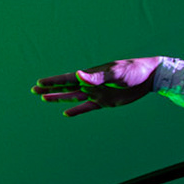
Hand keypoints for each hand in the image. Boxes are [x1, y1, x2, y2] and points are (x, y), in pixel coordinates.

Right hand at [33, 58, 161, 115]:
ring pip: (73, 97)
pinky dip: (77, 110)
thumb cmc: (133, 71)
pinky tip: (66, 113)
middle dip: (51, 89)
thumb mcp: (116, 73)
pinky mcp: (104, 102)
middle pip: (66, 88)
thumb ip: (97, 76)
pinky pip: (87, 107)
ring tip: (44, 98)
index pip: (67, 79)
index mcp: (91, 75)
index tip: (39, 83)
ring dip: (59, 98)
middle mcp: (90, 84)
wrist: (149, 77)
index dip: (53, 82)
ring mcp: (96, 93)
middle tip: (34, 90)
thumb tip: (78, 75)